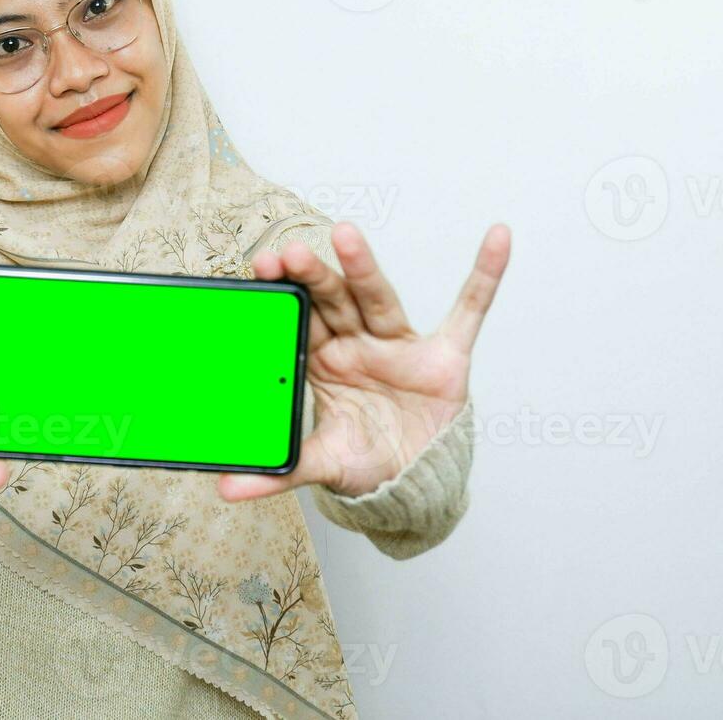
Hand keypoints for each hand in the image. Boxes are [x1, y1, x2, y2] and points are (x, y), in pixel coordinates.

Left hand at [218, 222, 510, 500]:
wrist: (413, 482)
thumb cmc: (364, 461)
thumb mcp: (321, 463)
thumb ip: (279, 470)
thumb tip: (225, 488)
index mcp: (323, 361)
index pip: (299, 319)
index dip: (283, 296)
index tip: (261, 269)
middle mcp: (357, 344)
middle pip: (332, 301)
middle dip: (313, 277)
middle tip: (289, 253)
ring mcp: (398, 346)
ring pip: (379, 299)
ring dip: (364, 268)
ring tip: (345, 234)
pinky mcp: (444, 356)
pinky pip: (469, 310)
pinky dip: (485, 276)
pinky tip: (496, 239)